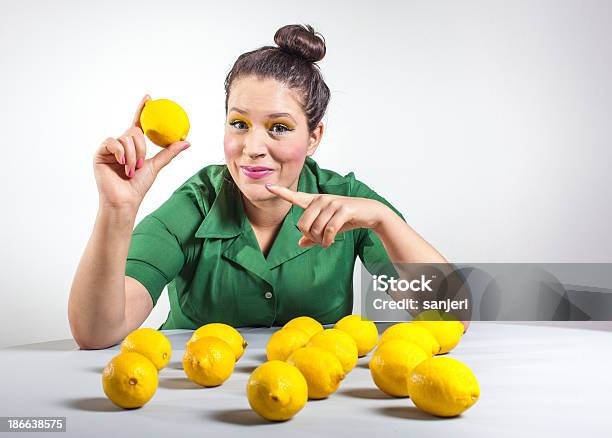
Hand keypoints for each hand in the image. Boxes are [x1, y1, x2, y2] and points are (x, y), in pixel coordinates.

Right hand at [93, 94, 190, 209]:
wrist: (125, 200)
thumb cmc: (138, 186)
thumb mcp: (156, 166)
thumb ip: (169, 152)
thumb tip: (187, 141)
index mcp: (133, 146)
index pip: (138, 123)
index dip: (142, 109)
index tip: (150, 97)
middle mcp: (121, 144)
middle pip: (134, 132)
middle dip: (141, 148)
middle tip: (139, 165)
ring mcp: (110, 148)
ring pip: (125, 138)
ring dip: (132, 156)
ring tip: (130, 170)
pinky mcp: (100, 153)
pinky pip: (112, 142)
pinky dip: (120, 152)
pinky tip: (121, 163)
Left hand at [265, 183, 389, 247]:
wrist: (371, 213)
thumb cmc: (348, 219)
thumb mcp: (329, 228)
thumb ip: (314, 236)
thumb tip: (300, 243)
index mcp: (316, 201)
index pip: (295, 197)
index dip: (281, 192)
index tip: (268, 186)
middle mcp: (322, 200)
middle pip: (302, 224)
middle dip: (310, 237)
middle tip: (319, 241)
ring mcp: (332, 203)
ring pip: (315, 229)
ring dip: (320, 241)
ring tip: (327, 241)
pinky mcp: (343, 209)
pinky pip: (328, 230)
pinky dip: (328, 240)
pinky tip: (330, 243)